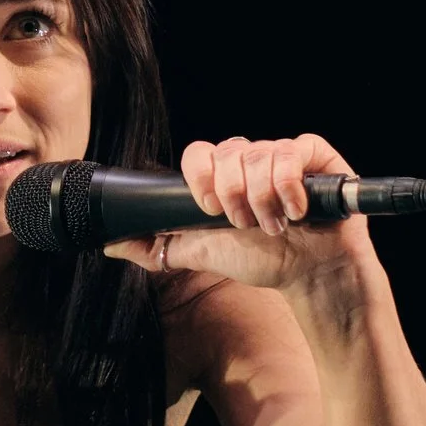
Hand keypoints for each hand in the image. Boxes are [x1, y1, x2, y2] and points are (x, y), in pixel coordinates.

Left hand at [104, 134, 376, 294]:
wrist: (310, 275)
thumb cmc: (262, 259)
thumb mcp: (201, 253)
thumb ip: (158, 248)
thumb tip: (109, 244)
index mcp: (223, 175)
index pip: (198, 152)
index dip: (200, 176)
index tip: (208, 209)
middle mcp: (251, 159)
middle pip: (227, 152)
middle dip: (232, 195)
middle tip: (245, 224)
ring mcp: (284, 154)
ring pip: (259, 154)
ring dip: (263, 198)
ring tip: (274, 225)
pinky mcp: (316, 156)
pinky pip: (292, 150)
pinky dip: (289, 185)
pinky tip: (296, 211)